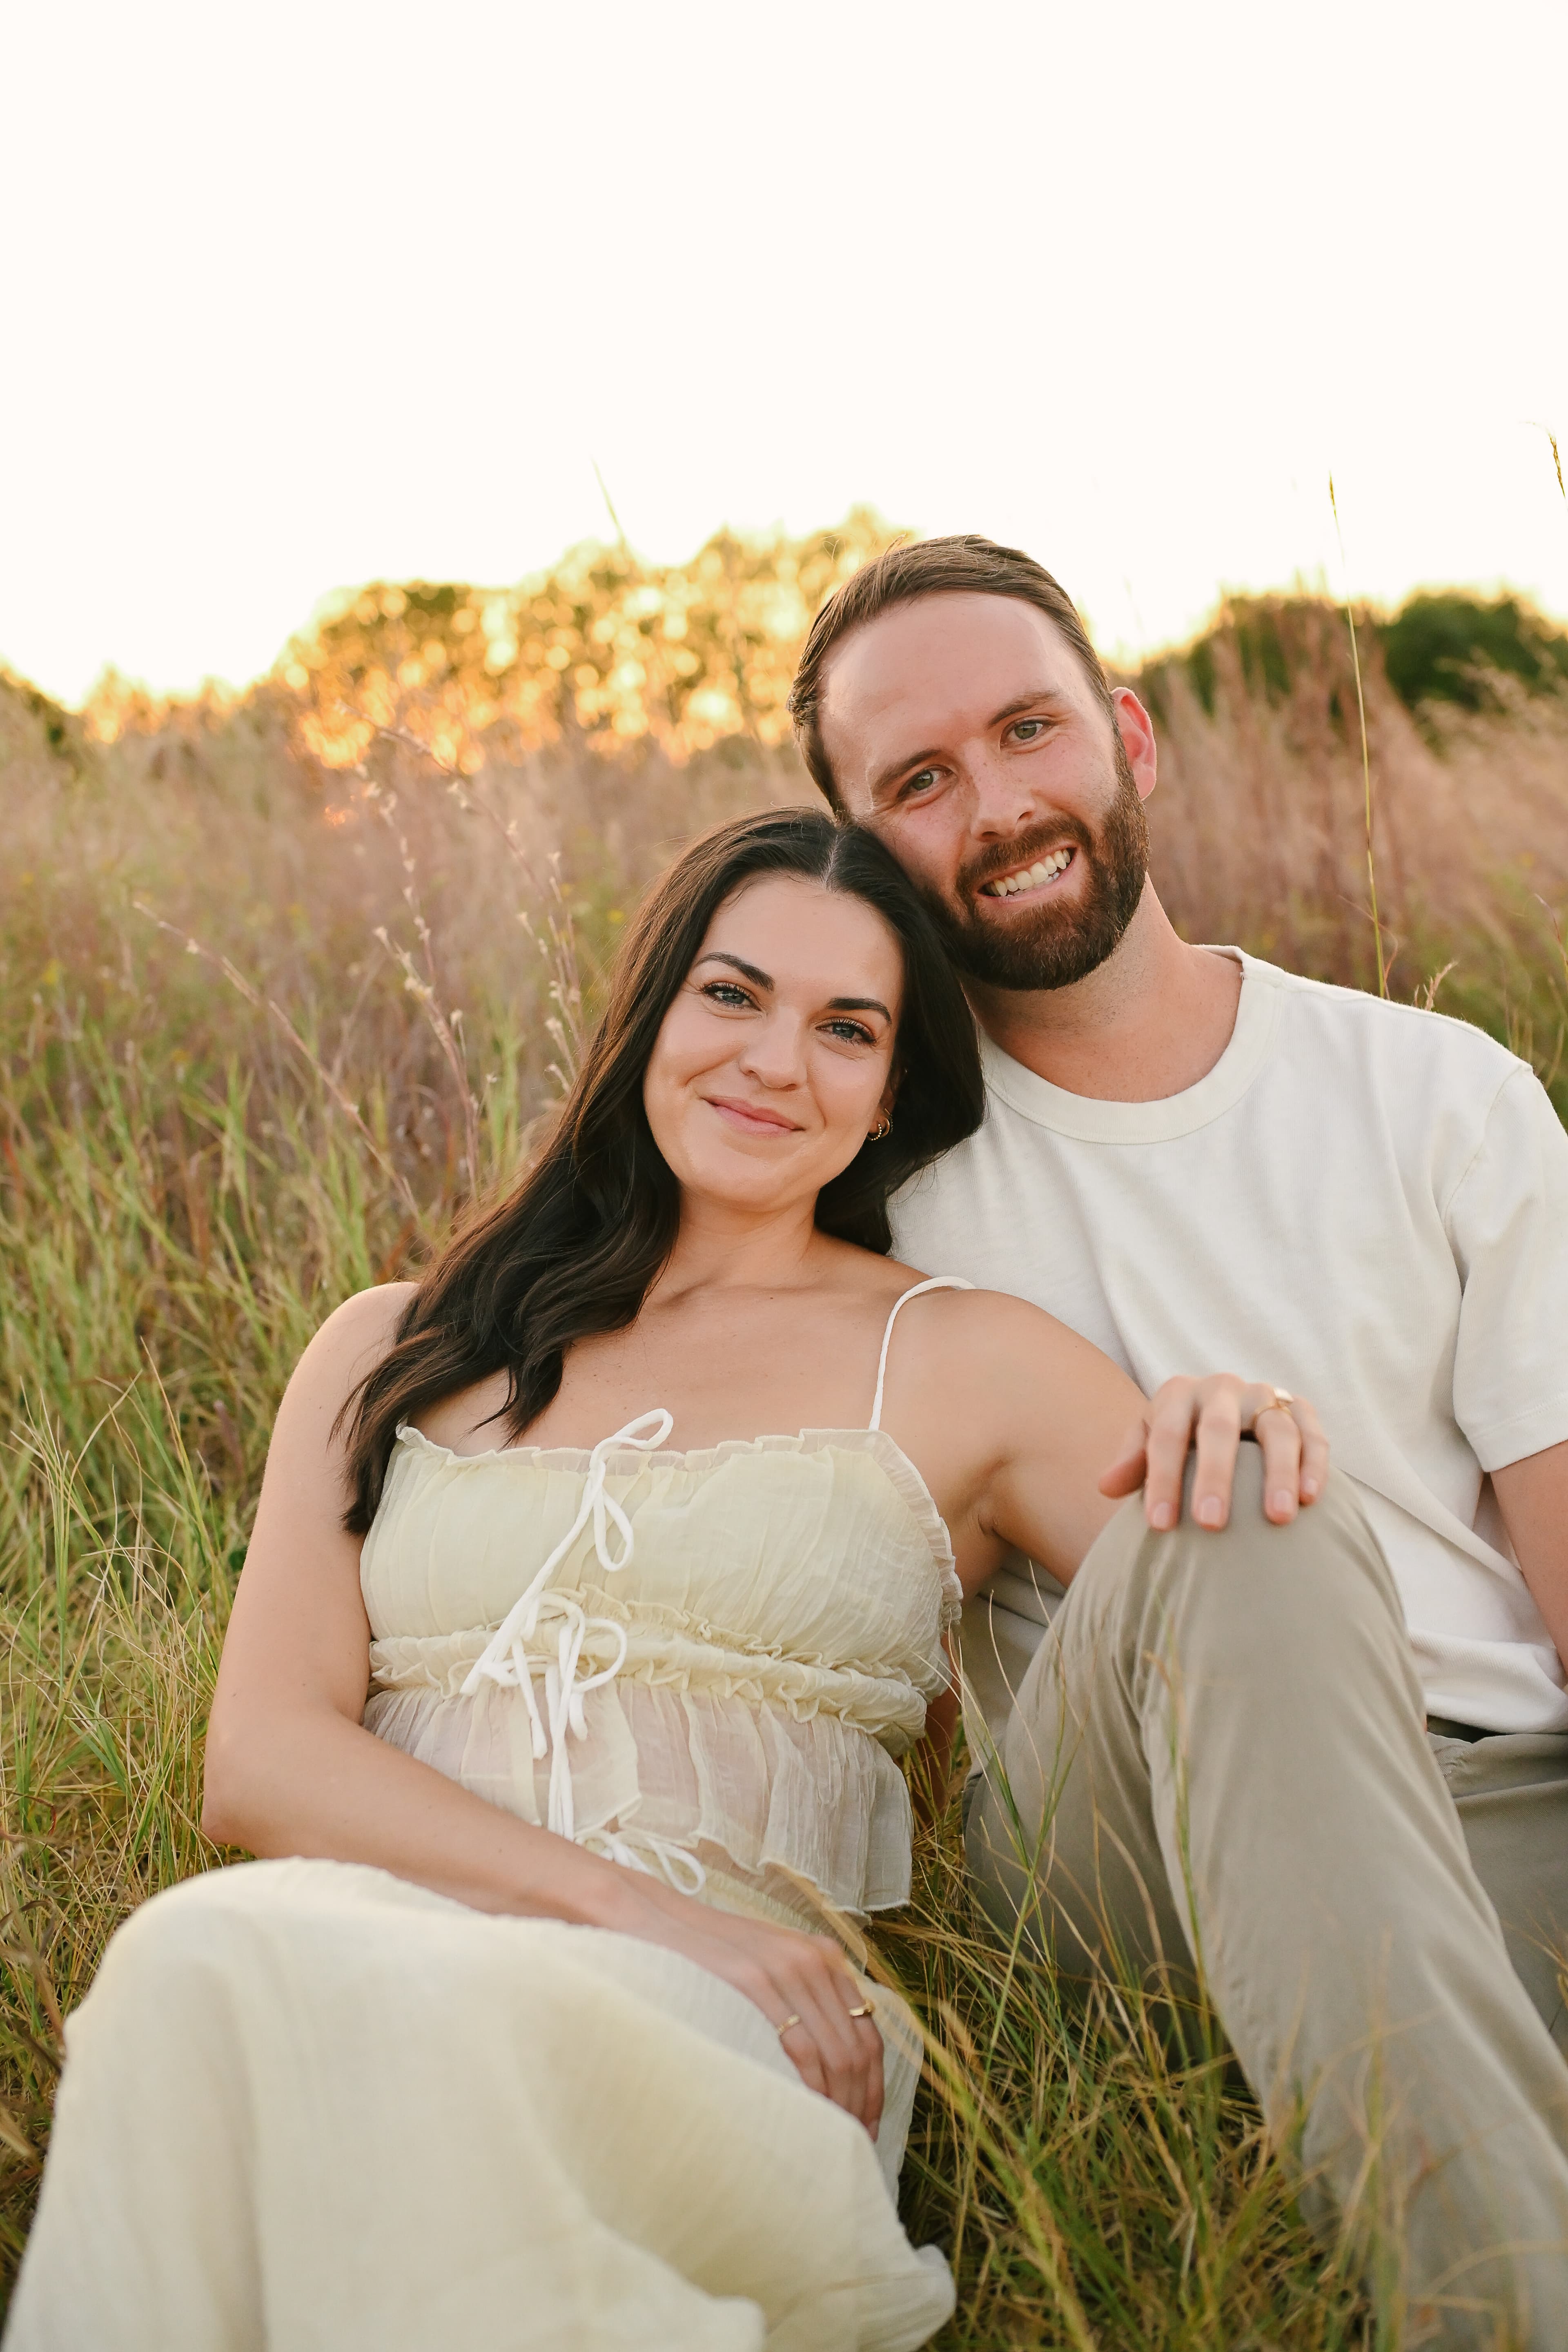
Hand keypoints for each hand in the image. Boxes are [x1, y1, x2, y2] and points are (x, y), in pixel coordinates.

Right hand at [599, 1871, 884, 2136]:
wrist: (661, 1921)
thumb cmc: (713, 1955)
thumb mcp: (772, 1964)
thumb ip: (806, 1997)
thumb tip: (834, 2065)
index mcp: (825, 1957)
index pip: (869, 2033)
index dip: (874, 2086)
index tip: (868, 2123)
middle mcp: (815, 1960)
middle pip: (857, 2048)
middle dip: (861, 2103)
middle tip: (853, 2141)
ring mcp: (786, 1969)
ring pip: (836, 2052)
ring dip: (839, 2102)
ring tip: (831, 2136)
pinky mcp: (755, 1982)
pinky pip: (800, 2046)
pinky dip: (811, 2085)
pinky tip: (806, 2110)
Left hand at [1097, 1374, 1327, 1532]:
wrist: (1224, 1410)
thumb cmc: (1180, 1437)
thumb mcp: (1150, 1441)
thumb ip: (1132, 1462)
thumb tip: (1106, 1487)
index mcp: (1179, 1393)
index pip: (1166, 1435)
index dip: (1161, 1478)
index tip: (1159, 1525)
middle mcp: (1222, 1387)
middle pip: (1217, 1429)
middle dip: (1214, 1477)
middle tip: (1211, 1524)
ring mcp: (1264, 1395)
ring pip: (1275, 1429)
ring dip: (1278, 1474)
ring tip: (1277, 1519)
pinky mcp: (1299, 1407)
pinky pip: (1312, 1433)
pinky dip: (1314, 1464)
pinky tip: (1310, 1499)